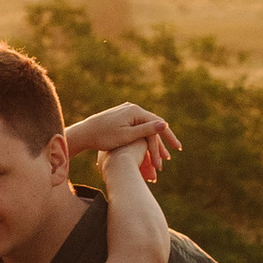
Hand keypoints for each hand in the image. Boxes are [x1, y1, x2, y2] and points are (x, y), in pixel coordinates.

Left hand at [63, 103, 178, 185]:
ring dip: (154, 141)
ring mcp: (127, 112)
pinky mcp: (122, 117)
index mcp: (135, 111)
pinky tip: (150, 145)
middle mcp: (133, 108)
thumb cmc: (104, 136)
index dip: (169, 137)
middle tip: (175, 152)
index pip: (158, 124)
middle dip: (163, 141)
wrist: (85, 133)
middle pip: (153, 125)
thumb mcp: (127, 136)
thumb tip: (165, 125)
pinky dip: (145, 137)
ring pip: (146, 127)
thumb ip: (146, 130)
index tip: (178, 148)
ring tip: (162, 154)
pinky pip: (138, 127)